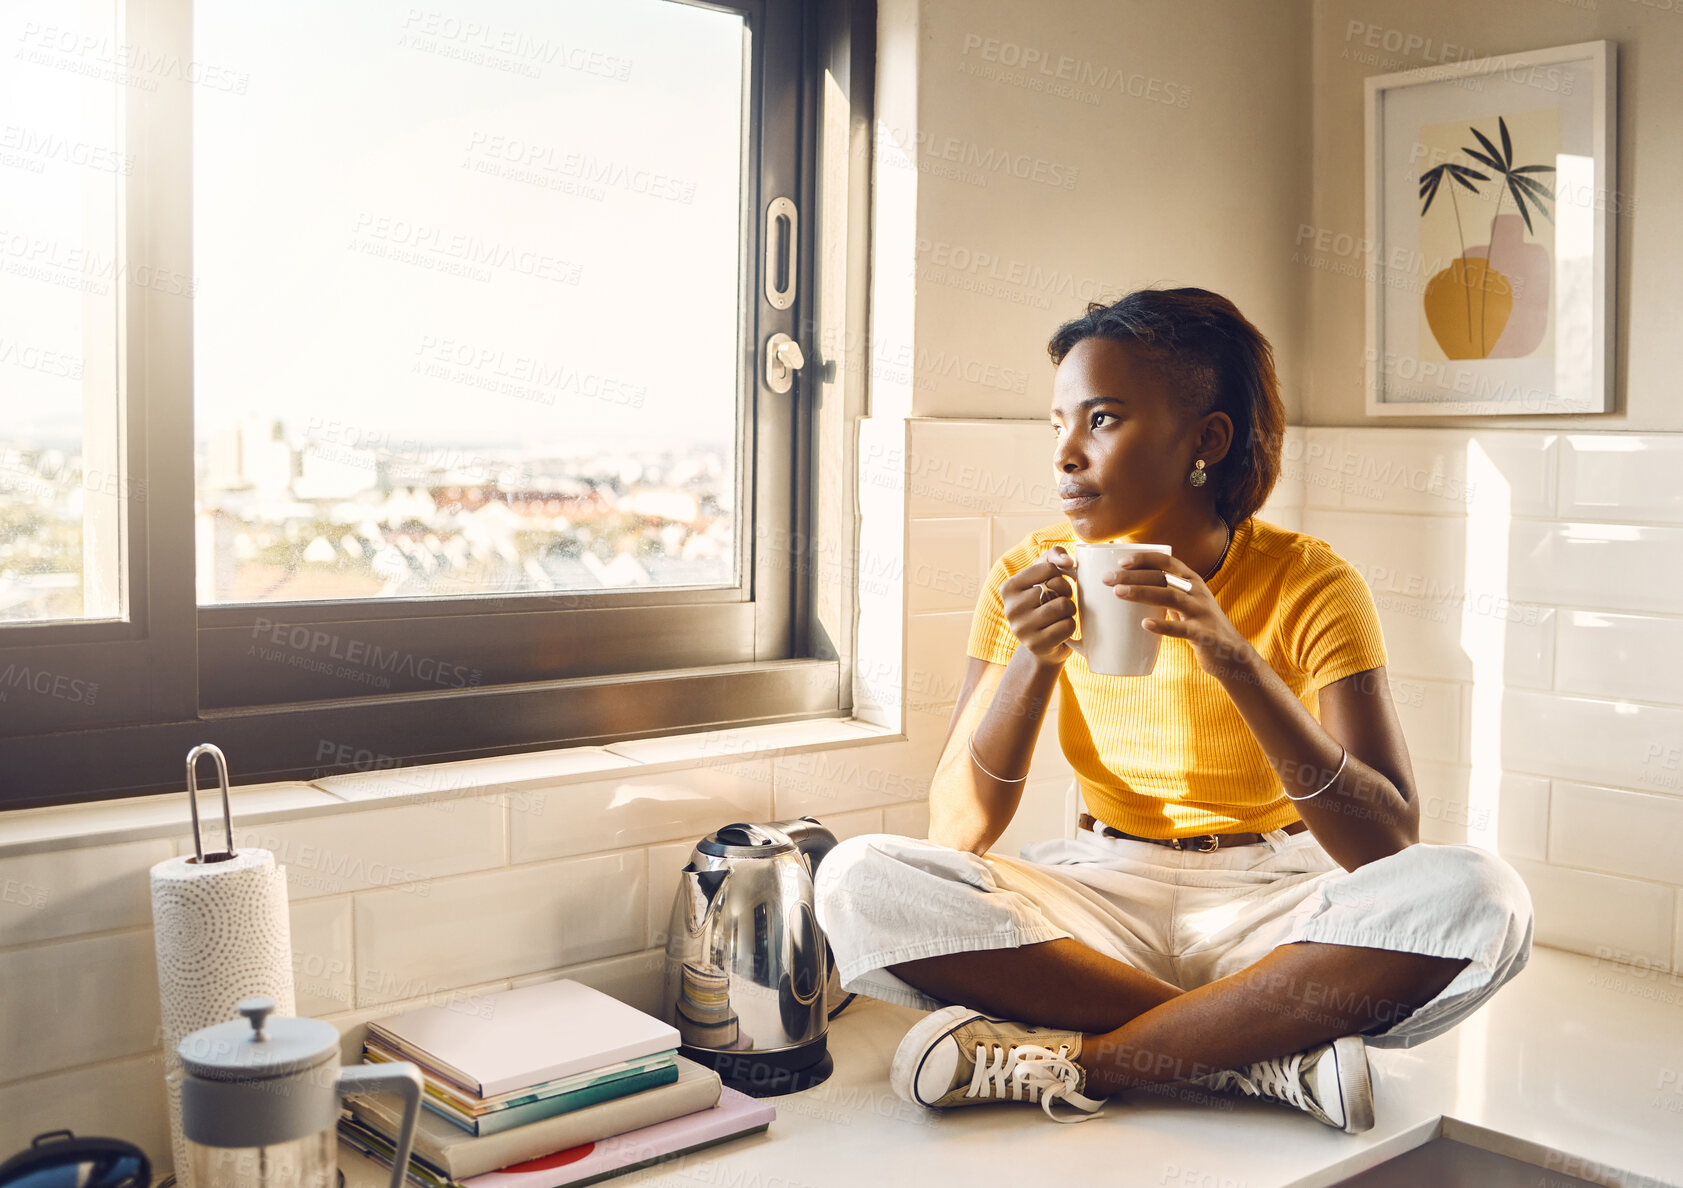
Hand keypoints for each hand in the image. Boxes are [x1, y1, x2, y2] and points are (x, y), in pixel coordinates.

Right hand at [1000, 548, 1079, 666]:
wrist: (1041, 644)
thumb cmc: (1044, 602)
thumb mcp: (1044, 575)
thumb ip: (1055, 556)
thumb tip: (1068, 561)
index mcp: (1009, 588)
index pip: (1048, 568)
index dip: (1060, 576)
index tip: (1054, 586)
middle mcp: (1011, 608)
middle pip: (1056, 587)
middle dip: (1066, 593)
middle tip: (1059, 601)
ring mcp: (1022, 629)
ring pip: (1063, 606)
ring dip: (1070, 610)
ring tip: (1062, 614)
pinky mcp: (1036, 645)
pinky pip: (1067, 626)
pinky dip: (1071, 626)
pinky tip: (1061, 630)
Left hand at [1106, 552, 1256, 679]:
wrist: (1231, 653)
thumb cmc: (1199, 624)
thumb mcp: (1185, 603)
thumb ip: (1164, 592)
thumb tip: (1128, 583)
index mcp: (1191, 581)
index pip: (1166, 561)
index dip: (1144, 558)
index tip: (1120, 560)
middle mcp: (1197, 592)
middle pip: (1162, 577)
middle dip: (1132, 576)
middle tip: (1106, 579)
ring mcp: (1202, 612)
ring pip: (1170, 597)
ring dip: (1142, 592)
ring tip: (1117, 593)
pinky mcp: (1204, 634)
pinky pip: (1182, 629)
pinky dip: (1162, 626)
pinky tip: (1144, 624)